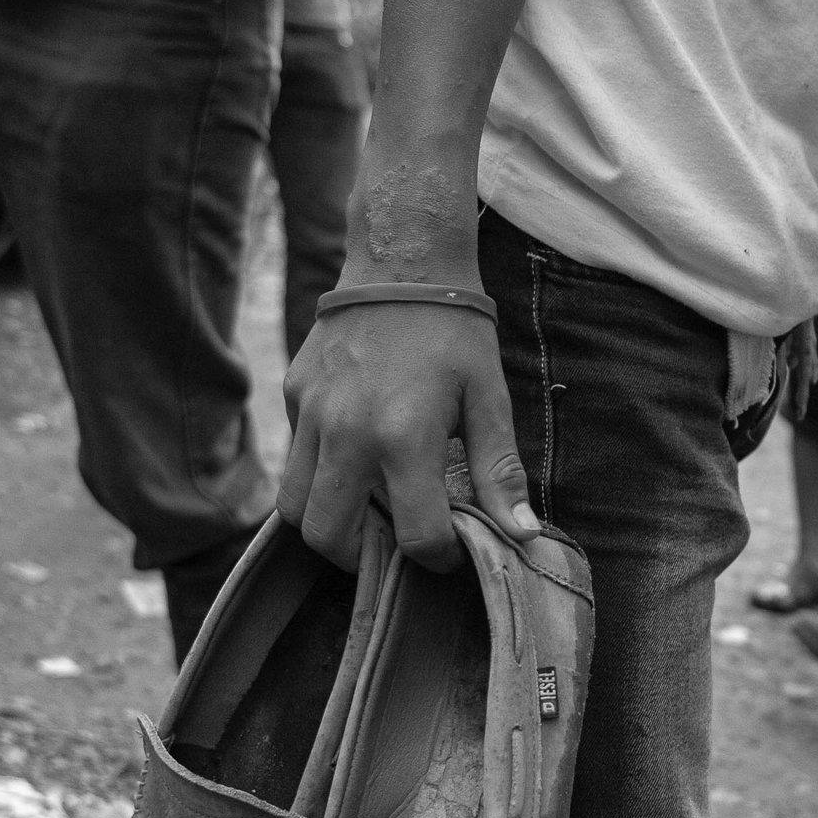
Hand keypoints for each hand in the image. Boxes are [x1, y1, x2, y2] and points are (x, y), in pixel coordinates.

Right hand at [279, 295, 539, 572]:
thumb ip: (499, 472)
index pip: (414, 536)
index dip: (437, 556)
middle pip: (326, 536)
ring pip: (293, 505)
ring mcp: (310, 413)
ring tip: (365, 510)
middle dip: (359, 556)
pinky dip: (318, 473)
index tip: (449, 548)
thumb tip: (524, 534)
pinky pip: (294, 456)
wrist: (403, 260)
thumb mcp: (488, 399)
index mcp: (403, 437)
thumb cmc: (454, 331)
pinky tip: (355, 456)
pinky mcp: (292, 394)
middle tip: (391, 542)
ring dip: (327, 521)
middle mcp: (346, 432)